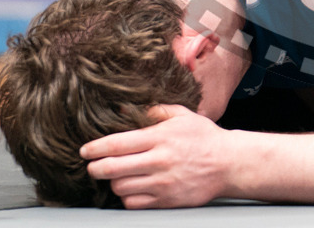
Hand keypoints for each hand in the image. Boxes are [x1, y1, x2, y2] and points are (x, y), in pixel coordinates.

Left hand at [82, 106, 234, 208]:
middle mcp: (159, 160)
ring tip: (116, 175)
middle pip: (113, 168)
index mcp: (161, 137)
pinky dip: (128, 197)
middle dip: (95, 168)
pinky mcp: (166, 201)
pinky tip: (132, 188)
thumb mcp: (182, 115)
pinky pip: (134, 204)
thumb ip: (155, 111)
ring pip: (121, 188)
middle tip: (92, 166)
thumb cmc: (204, 137)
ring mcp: (162, 183)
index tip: (85, 150)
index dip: (96, 148)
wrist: (228, 163)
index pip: (118, 143)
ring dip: (113, 182)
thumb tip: (127, 110)